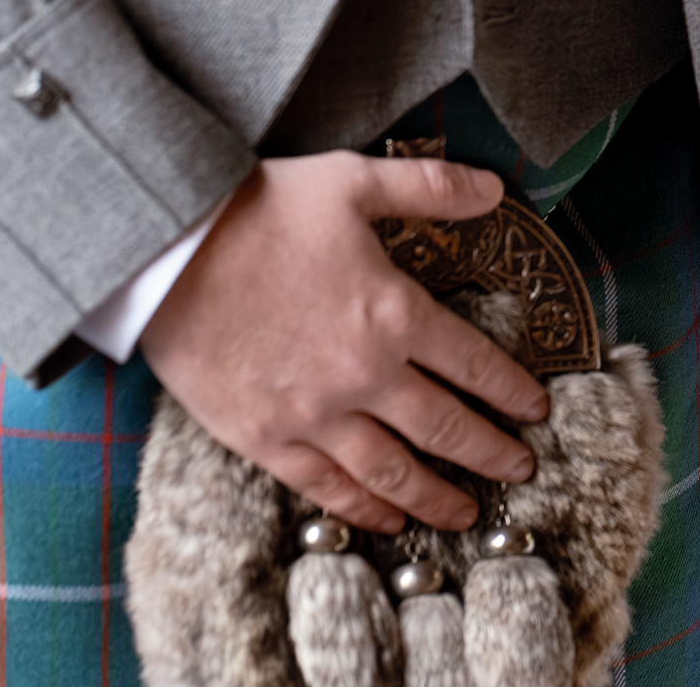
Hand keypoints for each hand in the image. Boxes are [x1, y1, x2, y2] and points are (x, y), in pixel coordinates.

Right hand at [140, 153, 551, 533]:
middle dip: (491, 453)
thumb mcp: (353, 180)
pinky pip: (325, 486)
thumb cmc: (260, 209)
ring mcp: (313, 413)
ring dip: (437, 497)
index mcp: (396, 314)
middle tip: (521, 469)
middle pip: (446, 428)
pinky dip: (362, 508)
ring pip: (393, 471)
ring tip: (466, 513)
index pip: (475, 365)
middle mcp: (365, 374)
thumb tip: (495, 189)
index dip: (512, 391)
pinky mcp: (263, 436)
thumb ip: (432, 187)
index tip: (537, 411)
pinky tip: (387, 519)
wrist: (162, 250)